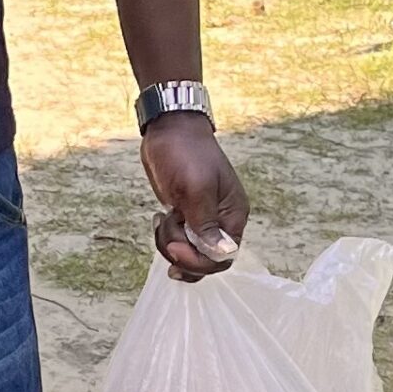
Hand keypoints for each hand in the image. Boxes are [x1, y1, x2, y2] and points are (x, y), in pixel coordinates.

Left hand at [141, 115, 249, 282]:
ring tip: (162, 219)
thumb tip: (221, 254)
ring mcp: (201, 219)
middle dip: (181, 253)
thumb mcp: (197, 188)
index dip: (198, 261)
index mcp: (232, 216)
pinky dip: (165, 235)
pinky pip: (177, 240)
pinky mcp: (185, 215)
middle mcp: (221, 221)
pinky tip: (159, 217)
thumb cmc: (186, 153)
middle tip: (165, 229)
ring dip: (169, 242)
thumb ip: (207, 223)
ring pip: (187, 251)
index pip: (223, 257)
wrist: (169, 129)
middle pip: (204, 259)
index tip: (175, 248)